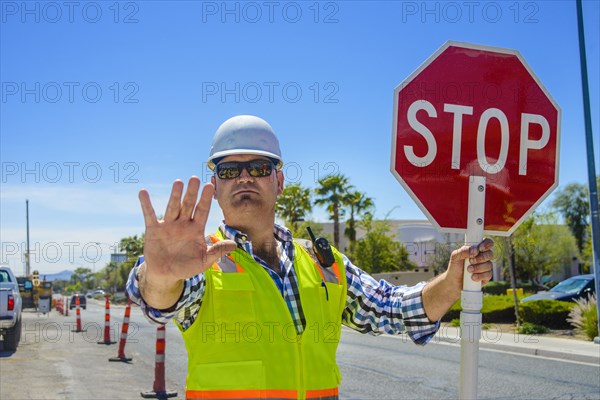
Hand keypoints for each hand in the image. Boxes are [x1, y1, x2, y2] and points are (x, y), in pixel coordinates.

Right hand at [139, 177, 236, 291]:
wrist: (166, 274)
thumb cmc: (187, 266)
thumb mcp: (204, 260)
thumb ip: (217, 251)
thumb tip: (234, 245)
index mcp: (196, 228)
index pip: (202, 211)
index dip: (206, 199)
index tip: (210, 186)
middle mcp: (183, 223)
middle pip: (188, 205)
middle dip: (192, 193)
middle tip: (195, 179)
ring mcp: (168, 225)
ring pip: (173, 207)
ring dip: (175, 195)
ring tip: (178, 182)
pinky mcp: (153, 229)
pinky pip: (150, 215)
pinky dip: (146, 204)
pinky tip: (143, 192)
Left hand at [447, 238, 494, 287]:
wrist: (453, 281)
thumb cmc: (455, 267)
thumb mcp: (455, 256)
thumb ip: (463, 250)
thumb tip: (474, 250)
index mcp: (476, 249)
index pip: (487, 242)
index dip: (486, 244)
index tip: (480, 249)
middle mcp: (483, 257)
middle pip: (490, 254)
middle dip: (481, 258)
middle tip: (471, 261)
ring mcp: (486, 267)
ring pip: (489, 265)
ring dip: (478, 267)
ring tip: (468, 270)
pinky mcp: (486, 277)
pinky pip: (488, 275)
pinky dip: (480, 276)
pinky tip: (472, 277)